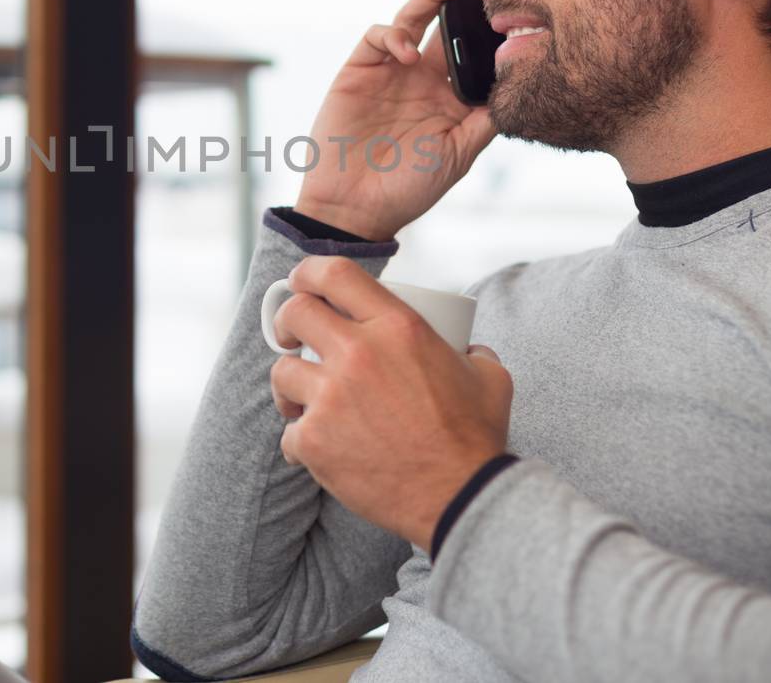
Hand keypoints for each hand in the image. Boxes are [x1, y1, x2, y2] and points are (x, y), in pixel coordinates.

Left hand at [269, 256, 512, 548]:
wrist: (461, 497)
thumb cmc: (476, 437)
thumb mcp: (488, 376)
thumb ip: (471, 350)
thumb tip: (465, 346)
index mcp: (398, 326)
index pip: (334, 274)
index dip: (308, 272)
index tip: (301, 284)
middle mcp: (359, 353)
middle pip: (295, 313)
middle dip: (286, 322)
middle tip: (291, 338)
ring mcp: (332, 397)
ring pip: (282, 372)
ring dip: (289, 386)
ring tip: (303, 403)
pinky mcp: (315, 440)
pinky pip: (288, 432)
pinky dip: (299, 443)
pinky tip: (318, 451)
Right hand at [293, 0, 497, 240]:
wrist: (354, 208)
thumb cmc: (408, 189)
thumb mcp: (459, 155)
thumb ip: (485, 119)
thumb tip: (518, 84)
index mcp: (449, 98)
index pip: (473, 51)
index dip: (489, 30)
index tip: (515, 9)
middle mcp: (422, 79)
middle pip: (447, 26)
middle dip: (465, 1)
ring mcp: (390, 72)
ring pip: (413, 19)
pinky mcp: (359, 71)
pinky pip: (377, 37)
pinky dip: (392, 34)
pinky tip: (405, 52)